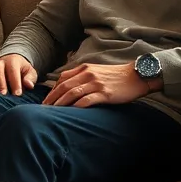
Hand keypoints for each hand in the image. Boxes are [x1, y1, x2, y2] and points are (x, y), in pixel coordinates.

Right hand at [0, 54, 37, 95]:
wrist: (14, 61)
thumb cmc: (23, 70)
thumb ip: (30, 78)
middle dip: (1, 82)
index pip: (13, 71)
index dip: (15, 83)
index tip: (17, 94)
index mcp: (13, 61)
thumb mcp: (30, 72)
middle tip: (4, 94)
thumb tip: (29, 85)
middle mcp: (1, 62)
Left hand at [41, 61, 161, 107]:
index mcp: (85, 69)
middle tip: (43, 109)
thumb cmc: (116, 76)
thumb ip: (83, 76)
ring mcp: (96, 83)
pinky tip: (69, 113)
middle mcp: (88, 74)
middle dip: (52, 98)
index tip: (46, 101)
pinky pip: (86, 100)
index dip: (52, 90)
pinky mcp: (104, 93)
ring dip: (60, 103)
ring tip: (52, 113)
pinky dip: (75, 107)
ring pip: (72, 93)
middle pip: (63, 86)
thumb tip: (68, 87)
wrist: (136, 76)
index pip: (62, 78)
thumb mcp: (97, 71)